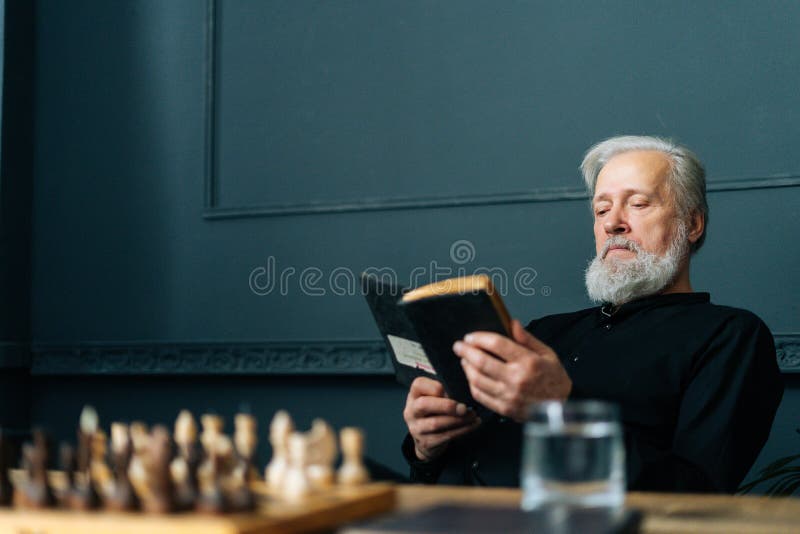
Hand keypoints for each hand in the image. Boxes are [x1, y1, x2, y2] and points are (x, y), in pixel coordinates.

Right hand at [403, 376, 480, 461]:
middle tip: (464, 408)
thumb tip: (464, 394)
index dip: (438, 387)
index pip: (420, 384)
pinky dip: (462, 430)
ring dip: (458, 420)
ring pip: (436, 423)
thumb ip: (445, 392)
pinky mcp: (426, 442)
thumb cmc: (435, 412)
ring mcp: (416, 428)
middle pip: (424, 404)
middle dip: (447, 406)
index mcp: (414, 395)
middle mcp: (411, 411)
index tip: (453, 391)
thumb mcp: (435, 398)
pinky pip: (445, 436)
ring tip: (473, 415)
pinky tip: (473, 424)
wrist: (426, 439)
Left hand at [453, 319, 571, 421]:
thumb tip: (512, 322)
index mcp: (528, 362)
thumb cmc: (555, 378)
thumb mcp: (547, 354)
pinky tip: (472, 376)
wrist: (562, 408)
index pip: (497, 344)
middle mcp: (517, 379)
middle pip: (482, 362)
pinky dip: (472, 384)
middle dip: (466, 351)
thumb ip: (527, 339)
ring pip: (477, 379)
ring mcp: (509, 396)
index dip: (480, 338)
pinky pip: (480, 396)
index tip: (470, 336)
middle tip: (458, 346)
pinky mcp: (505, 409)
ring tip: (464, 360)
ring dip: (467, 367)